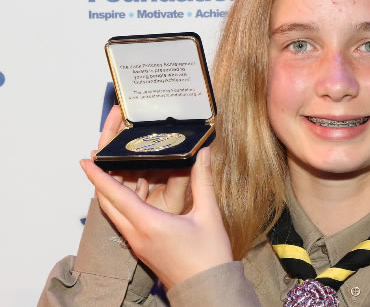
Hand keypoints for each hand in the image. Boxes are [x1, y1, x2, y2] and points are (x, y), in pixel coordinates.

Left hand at [81, 106, 233, 288]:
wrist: (206, 290)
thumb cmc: (209, 257)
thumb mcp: (208, 214)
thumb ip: (202, 181)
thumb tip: (202, 154)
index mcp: (149, 224)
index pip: (116, 195)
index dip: (98, 176)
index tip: (85, 160)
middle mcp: (137, 235)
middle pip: (108, 205)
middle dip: (99, 181)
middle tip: (98, 161)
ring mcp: (137, 244)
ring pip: (115, 214)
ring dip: (111, 194)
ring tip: (115, 173)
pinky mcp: (142, 249)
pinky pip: (125, 223)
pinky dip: (123, 205)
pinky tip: (137, 195)